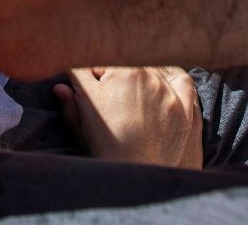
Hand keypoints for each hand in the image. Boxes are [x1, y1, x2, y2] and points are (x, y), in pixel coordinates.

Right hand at [54, 65, 202, 168]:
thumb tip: (59, 87)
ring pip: (153, 68)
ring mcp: (171, 90)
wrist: (145, 185)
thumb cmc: (110, 154)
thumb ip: (72, 101)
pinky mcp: (188, 106)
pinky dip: (172, 79)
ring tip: (133, 102)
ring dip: (141, 77)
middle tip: (111, 101)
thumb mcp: (83, 126)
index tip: (92, 90)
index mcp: (121, 73)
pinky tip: (163, 87)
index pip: (100, 62)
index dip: (92, 77)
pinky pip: (181, 80)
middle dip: (116, 77)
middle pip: (127, 64)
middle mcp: (148, 75)